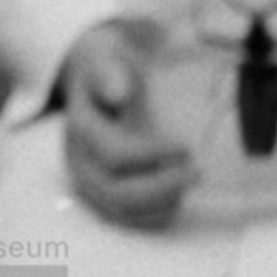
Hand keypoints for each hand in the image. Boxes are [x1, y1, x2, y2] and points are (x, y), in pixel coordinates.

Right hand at [60, 17, 194, 228]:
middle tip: (197, 171)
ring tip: (191, 182)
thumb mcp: (107, 60)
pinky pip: (126, 216)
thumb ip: (110, 74)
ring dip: (161, 203)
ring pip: (121, 211)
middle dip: (161, 187)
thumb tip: (119, 94)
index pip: (114, 155)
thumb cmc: (108, 70)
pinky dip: (154, 213)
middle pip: (116, 192)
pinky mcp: (101, 194)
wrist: (92, 81)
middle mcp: (80, 162)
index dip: (151, 156)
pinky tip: (180, 195)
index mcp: (80, 130)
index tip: (185, 146)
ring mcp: (88, 182)